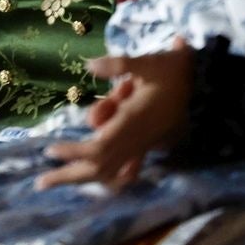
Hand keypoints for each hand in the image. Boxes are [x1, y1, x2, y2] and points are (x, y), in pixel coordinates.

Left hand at [38, 47, 191, 191]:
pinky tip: (101, 179)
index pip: (99, 148)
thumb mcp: (146, 62)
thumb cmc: (172, 70)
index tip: (51, 151)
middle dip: (71, 175)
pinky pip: (127, 167)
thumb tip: (89, 65)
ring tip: (62, 168)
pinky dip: (112, 175)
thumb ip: (118, 65)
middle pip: (100, 167)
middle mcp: (137, 138)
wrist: (202, 81)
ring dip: (85, 170)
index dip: (75, 152)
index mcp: (134, 122)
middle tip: (41, 182)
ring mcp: (143, 144)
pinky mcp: (148, 143)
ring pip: (111, 169)